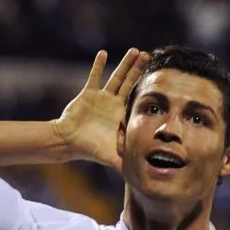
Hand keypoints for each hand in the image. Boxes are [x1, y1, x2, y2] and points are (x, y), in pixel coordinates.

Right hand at [52, 48, 148, 170]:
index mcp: (121, 116)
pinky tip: (103, 53)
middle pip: (130, 84)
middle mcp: (114, 104)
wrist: (68, 141)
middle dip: (139, 71)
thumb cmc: (89, 149)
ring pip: (116, 77)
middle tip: (150, 57)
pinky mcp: (88, 93)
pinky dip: (98, 65)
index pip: (137, 100)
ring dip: (125, 64)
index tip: (160, 80)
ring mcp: (102, 97)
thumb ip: (123, 164)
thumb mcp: (110, 156)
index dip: (148, 90)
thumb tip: (137, 179)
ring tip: (135, 50)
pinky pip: (94, 76)